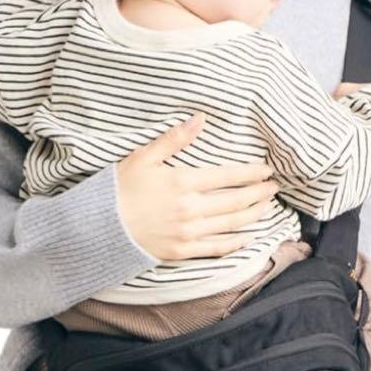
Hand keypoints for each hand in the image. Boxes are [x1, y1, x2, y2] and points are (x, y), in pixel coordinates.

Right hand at [116, 113, 281, 259]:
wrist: (96, 227)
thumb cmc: (118, 188)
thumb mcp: (143, 157)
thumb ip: (175, 138)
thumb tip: (201, 118)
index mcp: (183, 182)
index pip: (229, 176)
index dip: (252, 173)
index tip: (267, 170)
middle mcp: (191, 209)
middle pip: (236, 201)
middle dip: (260, 193)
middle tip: (274, 187)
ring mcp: (188, 233)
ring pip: (232, 224)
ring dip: (254, 214)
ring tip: (267, 206)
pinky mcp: (181, 252)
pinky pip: (216, 249)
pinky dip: (236, 243)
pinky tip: (248, 237)